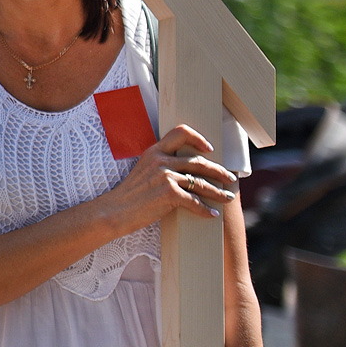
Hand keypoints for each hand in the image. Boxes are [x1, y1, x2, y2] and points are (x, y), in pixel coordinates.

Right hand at [106, 126, 236, 231]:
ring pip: (201, 183)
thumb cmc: (130, 195)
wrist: (115, 211)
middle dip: (219, 171)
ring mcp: (165, 176)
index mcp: (154, 151)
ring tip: (227, 198)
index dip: (198, 138)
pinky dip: (205, 209)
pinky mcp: (169, 193)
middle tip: (230, 178)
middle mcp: (160, 160)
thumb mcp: (143, 171)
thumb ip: (161, 165)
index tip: (209, 149)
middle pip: (199, 161)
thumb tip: (186, 171)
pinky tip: (212, 214)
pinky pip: (195, 201)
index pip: (180, 132)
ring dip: (218, 192)